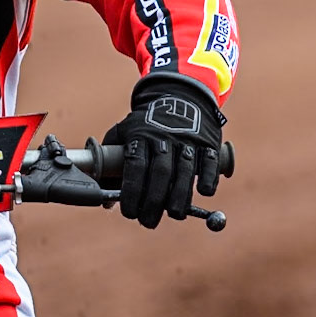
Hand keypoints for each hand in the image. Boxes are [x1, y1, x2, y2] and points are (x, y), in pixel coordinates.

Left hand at [105, 76, 224, 228]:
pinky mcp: (207, 141)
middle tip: (148, 222)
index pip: (135, 167)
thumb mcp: (123, 133)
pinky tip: (203, 192)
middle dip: (153, 201)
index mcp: (140, 136)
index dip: (132, 192)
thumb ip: (111, 165)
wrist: (178, 94)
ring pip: (184, 170)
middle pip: (160, 173)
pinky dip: (208, 178)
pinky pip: (209, 161)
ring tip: (174, 215)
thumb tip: (106, 202)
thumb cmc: (145, 124)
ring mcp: (187, 138)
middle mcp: (163, 137)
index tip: (129, 213)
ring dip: (180, 196)